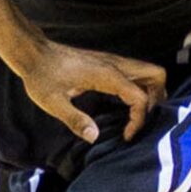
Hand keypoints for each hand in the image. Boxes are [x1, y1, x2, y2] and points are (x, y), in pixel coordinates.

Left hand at [17, 40, 165, 142]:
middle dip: (157, 100)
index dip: (139, 120)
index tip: (126, 135)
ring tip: (138, 116)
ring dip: (151, 93)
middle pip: (156, 75)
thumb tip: (94, 137)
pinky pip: (136, 74)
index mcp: (107, 75)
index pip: (140, 97)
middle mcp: (116, 65)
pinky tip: (126, 105)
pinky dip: (140, 88)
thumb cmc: (41, 77)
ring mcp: (113, 62)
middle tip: (142, 121)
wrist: (34, 54)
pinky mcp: (107, 63)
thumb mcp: (53, 103)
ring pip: (149, 72)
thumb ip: (74, 120)